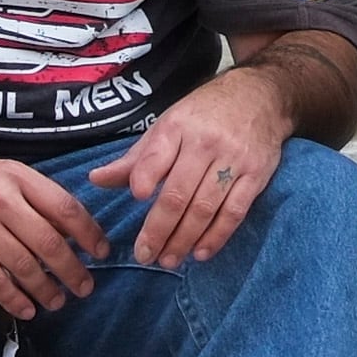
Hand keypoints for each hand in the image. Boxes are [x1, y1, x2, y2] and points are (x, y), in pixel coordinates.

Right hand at [0, 147, 106, 319]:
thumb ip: (33, 195)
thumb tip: (70, 227)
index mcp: (15, 177)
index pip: (64, 207)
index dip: (89, 233)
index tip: (101, 250)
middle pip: (49, 242)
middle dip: (73, 269)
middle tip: (85, 286)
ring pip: (25, 266)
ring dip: (47, 289)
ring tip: (58, 300)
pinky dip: (15, 299)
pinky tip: (27, 308)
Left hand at [87, 65, 289, 268]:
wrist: (260, 96)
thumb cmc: (204, 115)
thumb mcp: (167, 125)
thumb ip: (136, 158)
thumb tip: (96, 179)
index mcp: (178, 127)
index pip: (157, 155)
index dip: (146, 176)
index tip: (136, 199)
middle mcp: (205, 143)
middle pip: (179, 193)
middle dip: (159, 229)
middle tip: (145, 255)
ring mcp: (234, 160)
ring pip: (205, 207)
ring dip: (184, 239)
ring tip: (168, 260)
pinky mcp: (257, 175)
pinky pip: (235, 212)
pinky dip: (217, 236)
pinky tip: (200, 253)